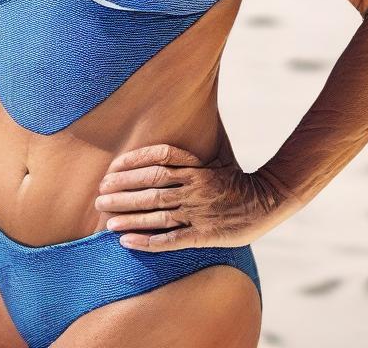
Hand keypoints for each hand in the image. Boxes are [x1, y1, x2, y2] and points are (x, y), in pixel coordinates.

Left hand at [93, 142, 288, 251]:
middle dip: (122, 191)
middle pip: (150, 187)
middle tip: (99, 196)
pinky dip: (147, 240)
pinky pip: (171, 239)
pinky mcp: (204, 235)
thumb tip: (177, 126)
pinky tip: (127, 240)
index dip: (132, 163)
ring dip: (129, 216)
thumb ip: (193, 149)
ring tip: (106, 218)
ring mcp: (197, 212)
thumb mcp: (217, 156)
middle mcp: (192, 188)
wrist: (268, 201)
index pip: (158, 160)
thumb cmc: (237, 179)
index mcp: (195, 168)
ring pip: (157, 213)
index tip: (111, 168)